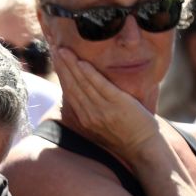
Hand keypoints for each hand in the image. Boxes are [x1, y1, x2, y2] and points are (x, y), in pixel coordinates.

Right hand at [53, 46, 161, 160]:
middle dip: (61, 65)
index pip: (68, 90)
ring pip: (82, 83)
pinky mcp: (117, 105)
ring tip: (63, 49)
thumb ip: (91, 109)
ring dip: (71, 65)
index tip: (54, 56)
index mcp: (83, 117)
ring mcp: (102, 110)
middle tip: (53, 46)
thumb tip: (81, 96)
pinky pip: (101, 87)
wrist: (143, 149)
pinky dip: (90, 74)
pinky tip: (82, 62)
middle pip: (71, 84)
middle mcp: (88, 114)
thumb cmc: (126, 135)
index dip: (60, 72)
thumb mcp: (101, 125)